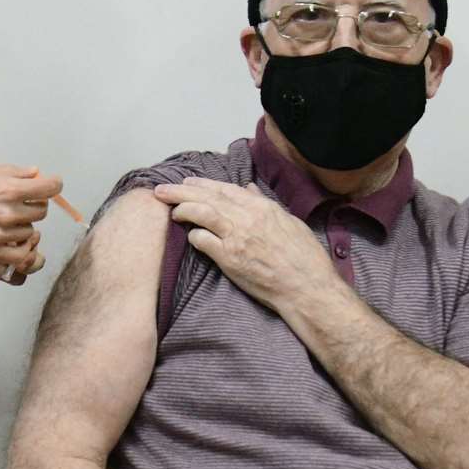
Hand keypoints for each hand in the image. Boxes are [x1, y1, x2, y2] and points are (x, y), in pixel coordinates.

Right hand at [0, 164, 62, 268]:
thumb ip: (14, 173)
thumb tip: (36, 174)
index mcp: (8, 188)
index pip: (50, 188)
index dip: (53, 184)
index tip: (51, 184)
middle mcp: (7, 212)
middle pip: (41, 210)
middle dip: (34, 204)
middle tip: (20, 200)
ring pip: (30, 231)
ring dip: (23, 225)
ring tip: (5, 218)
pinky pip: (20, 255)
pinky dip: (21, 247)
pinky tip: (11, 238)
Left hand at [152, 179, 333, 309]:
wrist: (306, 287)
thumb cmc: (303, 257)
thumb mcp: (289, 222)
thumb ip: (265, 205)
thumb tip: (248, 189)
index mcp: (262, 207)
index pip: (225, 189)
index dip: (203, 184)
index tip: (188, 182)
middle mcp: (247, 218)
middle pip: (208, 197)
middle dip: (182, 191)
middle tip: (162, 190)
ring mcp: (237, 237)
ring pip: (201, 214)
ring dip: (182, 209)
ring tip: (170, 209)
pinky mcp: (229, 258)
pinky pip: (203, 241)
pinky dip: (193, 236)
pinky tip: (189, 236)